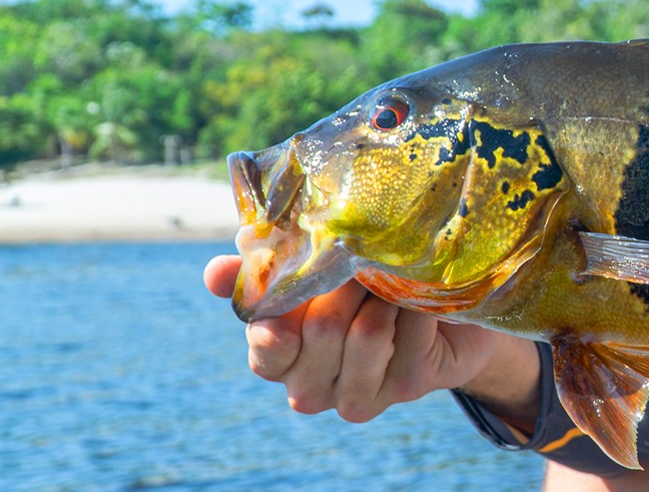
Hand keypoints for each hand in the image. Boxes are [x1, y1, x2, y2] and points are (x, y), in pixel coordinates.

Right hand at [202, 255, 538, 423]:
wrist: (434, 316)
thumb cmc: (357, 289)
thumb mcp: (304, 273)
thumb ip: (257, 271)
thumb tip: (213, 273)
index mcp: (278, 359)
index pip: (266, 354)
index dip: (275, 328)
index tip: (286, 303)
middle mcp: (312, 388)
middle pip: (321, 329)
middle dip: (345, 282)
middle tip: (363, 255)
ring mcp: (360, 393)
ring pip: (365, 333)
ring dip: (381, 290)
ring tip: (390, 275)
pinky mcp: (407, 386)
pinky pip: (408, 330)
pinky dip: (415, 301)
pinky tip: (418, 295)